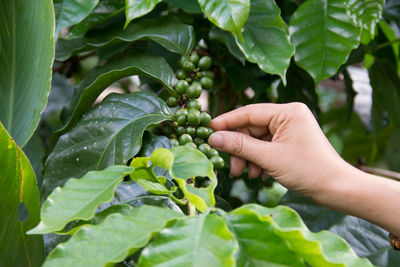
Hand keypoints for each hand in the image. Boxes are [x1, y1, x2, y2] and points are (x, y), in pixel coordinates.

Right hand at [208, 103, 347, 198]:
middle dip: (240, 148)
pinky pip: (267, 146)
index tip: (208, 130)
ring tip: (248, 175)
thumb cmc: (308, 170)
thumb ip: (239, 146)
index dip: (227, 122)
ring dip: (249, 157)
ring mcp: (291, 129)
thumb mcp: (269, 158)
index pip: (249, 113)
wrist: (337, 189)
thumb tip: (213, 138)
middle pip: (252, 128)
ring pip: (258, 139)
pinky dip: (260, 160)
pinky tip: (261, 175)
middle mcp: (289, 116)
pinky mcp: (291, 142)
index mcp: (288, 112)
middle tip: (231, 166)